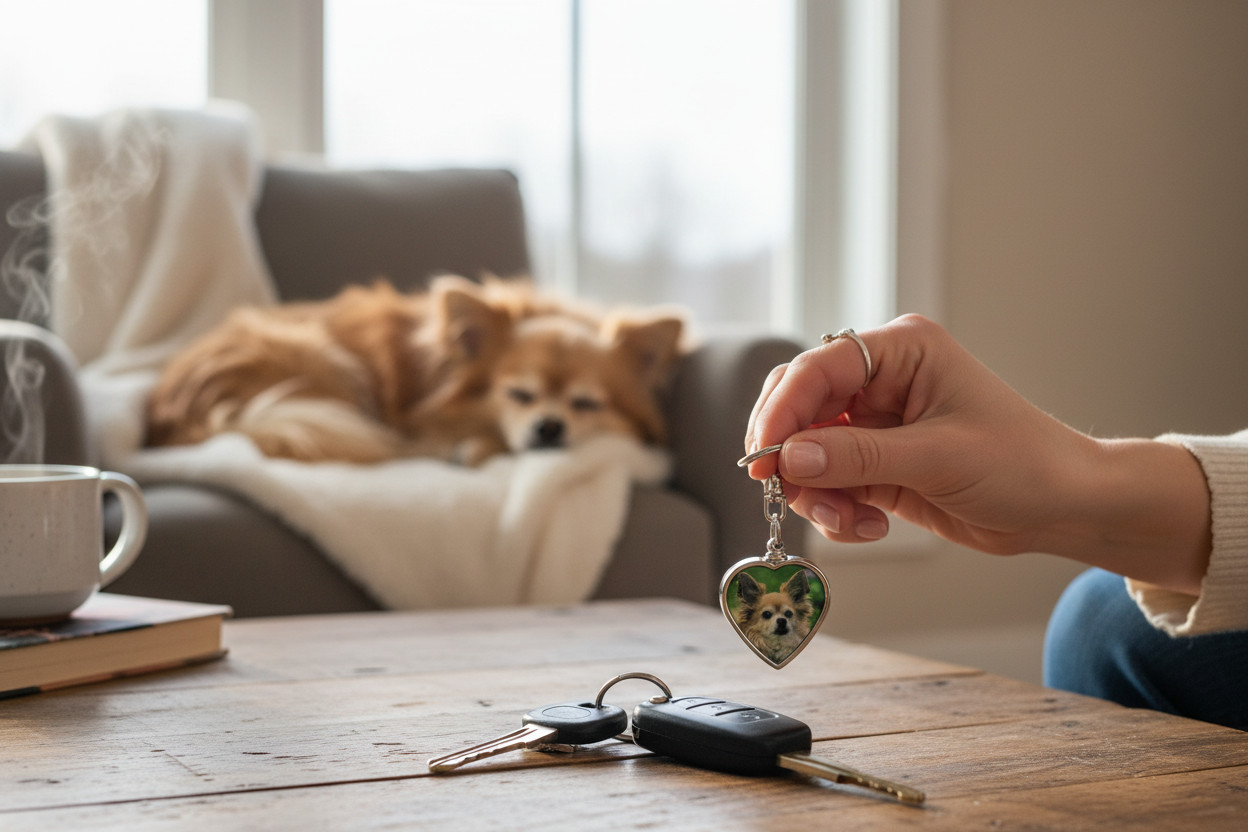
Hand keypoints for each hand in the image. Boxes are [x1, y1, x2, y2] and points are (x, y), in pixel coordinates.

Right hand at [744, 315, 1209, 593]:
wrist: (1062, 509)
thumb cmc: (1022, 464)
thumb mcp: (938, 458)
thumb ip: (857, 456)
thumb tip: (789, 456)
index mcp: (901, 351)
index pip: (817, 368)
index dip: (782, 409)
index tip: (764, 456)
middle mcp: (881, 380)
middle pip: (800, 406)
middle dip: (793, 454)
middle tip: (788, 493)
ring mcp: (876, 423)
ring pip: (807, 450)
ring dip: (816, 492)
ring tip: (848, 521)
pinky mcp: (876, 463)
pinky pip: (828, 482)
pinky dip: (835, 509)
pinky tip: (869, 527)